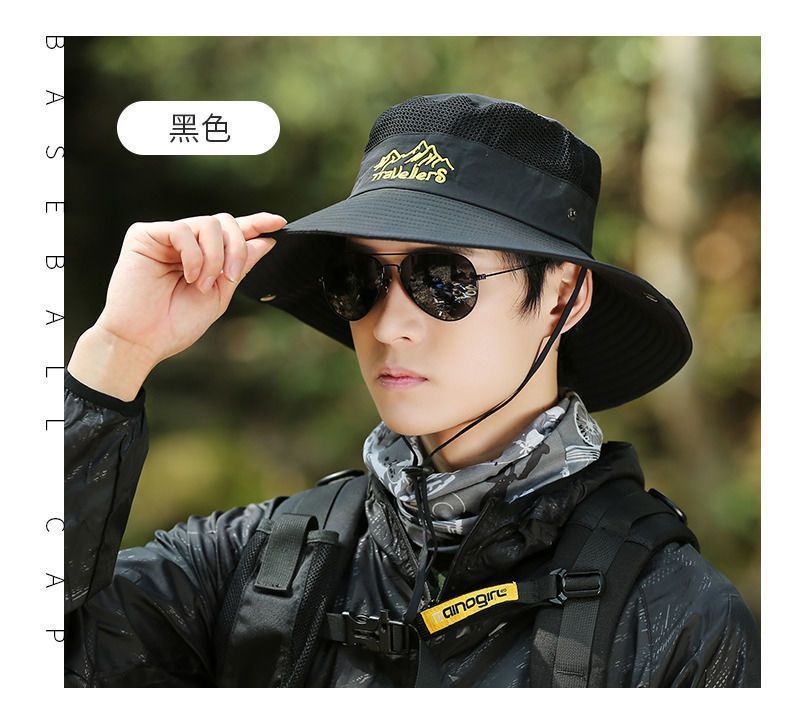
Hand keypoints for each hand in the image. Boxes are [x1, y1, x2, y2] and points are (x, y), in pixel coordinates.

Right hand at [93, 211, 285, 367]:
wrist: (143, 340)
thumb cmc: (176, 323)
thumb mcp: (220, 294)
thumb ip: (240, 266)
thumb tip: (266, 240)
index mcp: (203, 256)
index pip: (232, 233)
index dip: (256, 224)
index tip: (279, 223)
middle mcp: (186, 243)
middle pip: (225, 222)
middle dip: (236, 249)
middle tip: (230, 277)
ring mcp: (165, 237)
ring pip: (208, 223)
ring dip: (214, 257)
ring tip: (202, 284)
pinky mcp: (145, 235)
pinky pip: (183, 230)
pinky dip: (194, 255)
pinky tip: (188, 276)